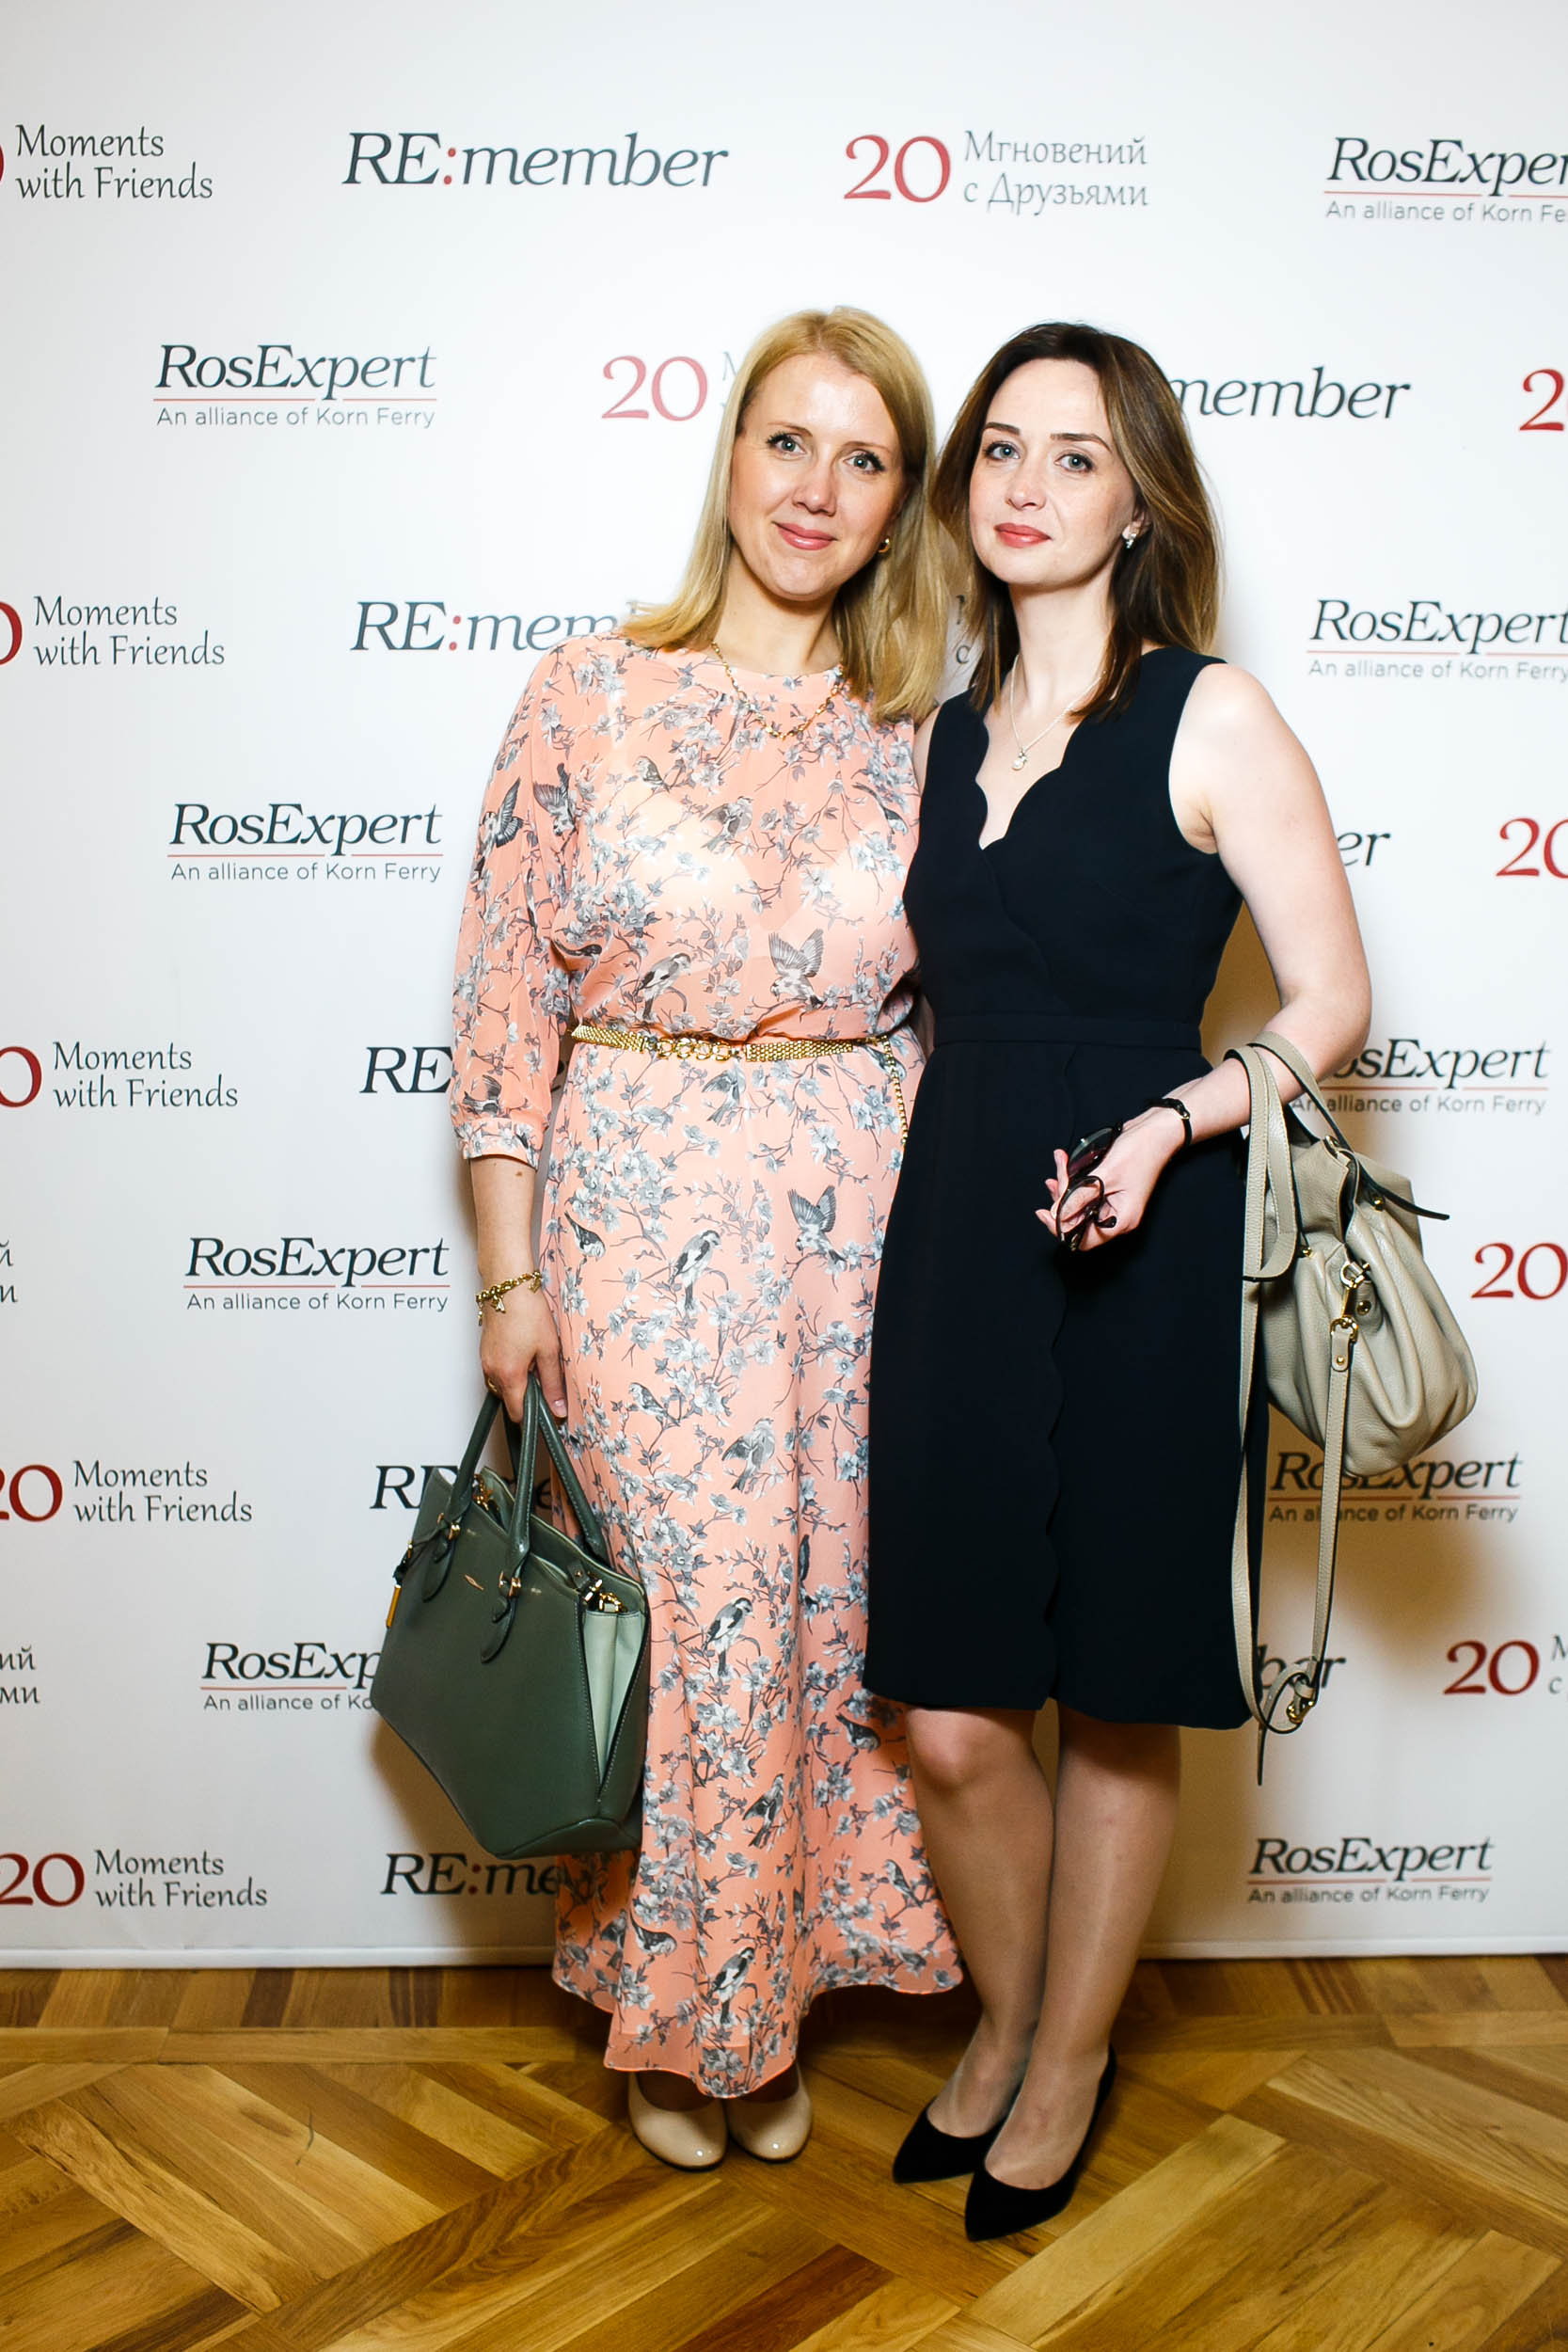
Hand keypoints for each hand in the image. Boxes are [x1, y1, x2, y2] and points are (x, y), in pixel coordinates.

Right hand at [478, 1285, 567, 1419]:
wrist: (508, 1286)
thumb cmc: (527, 1312)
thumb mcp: (549, 1350)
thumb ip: (553, 1383)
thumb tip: (558, 1407)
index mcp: (509, 1375)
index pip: (517, 1413)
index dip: (532, 1417)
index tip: (546, 1413)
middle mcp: (492, 1371)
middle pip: (509, 1400)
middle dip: (526, 1396)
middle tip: (545, 1378)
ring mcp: (486, 1360)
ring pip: (502, 1384)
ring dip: (518, 1381)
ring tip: (534, 1360)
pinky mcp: (485, 1350)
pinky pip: (496, 1370)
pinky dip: (510, 1369)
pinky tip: (523, 1351)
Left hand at [1039, 1111, 1184, 1252]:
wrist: (1155, 1130)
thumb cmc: (1139, 1152)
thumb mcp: (1104, 1176)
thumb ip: (1079, 1197)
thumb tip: (1056, 1213)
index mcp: (1121, 1220)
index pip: (1084, 1239)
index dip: (1062, 1228)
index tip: (1044, 1212)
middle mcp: (1117, 1215)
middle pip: (1079, 1221)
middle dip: (1061, 1200)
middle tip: (1055, 1179)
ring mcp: (1113, 1203)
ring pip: (1079, 1205)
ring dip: (1065, 1187)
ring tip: (1060, 1163)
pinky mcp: (1109, 1190)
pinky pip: (1084, 1192)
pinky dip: (1073, 1181)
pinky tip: (1064, 1164)